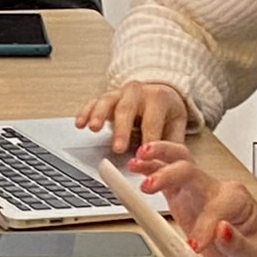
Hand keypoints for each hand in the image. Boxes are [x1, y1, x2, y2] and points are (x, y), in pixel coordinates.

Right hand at [77, 80, 195, 150]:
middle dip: (122, 130)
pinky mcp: (106, 97)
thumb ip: (172, 144)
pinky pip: (93, 102)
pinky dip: (86, 112)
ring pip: (108, 102)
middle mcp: (138, 92)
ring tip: (94, 129)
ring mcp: (120, 93)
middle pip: (128, 110)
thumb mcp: (176, 124)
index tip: (144, 157)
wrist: (159, 90)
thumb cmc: (165, 112)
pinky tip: (80, 124)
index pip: (152, 121)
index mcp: (158, 98)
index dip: (148, 139)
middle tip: (118, 148)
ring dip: (99, 116)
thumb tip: (168, 166)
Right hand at [126, 144, 256, 256]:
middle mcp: (218, 190)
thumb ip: (238, 244)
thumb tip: (221, 229)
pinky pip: (168, 182)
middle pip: (191, 170)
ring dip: (157, 159)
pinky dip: (151, 171)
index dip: (203, 226)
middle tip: (150, 186)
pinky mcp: (187, 202)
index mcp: (239, 200)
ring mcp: (200, 193)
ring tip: (137, 160)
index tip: (196, 248)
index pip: (214, 206)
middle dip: (169, 174)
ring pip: (178, 163)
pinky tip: (137, 167)